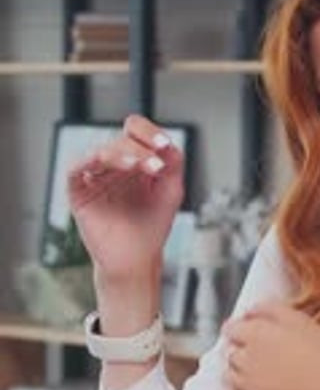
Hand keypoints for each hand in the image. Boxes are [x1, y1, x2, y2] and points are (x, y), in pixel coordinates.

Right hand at [68, 114, 183, 283]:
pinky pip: (76, 167)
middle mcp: (113, 166)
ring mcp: (95, 177)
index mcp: (134, 160)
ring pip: (102, 152)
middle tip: (157, 166)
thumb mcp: (171, 189)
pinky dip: (91, 160)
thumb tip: (165, 140)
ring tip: (140, 166)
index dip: (148, 133)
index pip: (135, 131)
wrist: (137, 258)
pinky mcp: (78, 191)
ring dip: (122, 154)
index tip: (164, 145)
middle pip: (121, 141)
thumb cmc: (152, 226)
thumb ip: (173, 161)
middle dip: (140, 150)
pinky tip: (110, 162)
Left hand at [224, 301, 319, 389]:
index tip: (252, 329)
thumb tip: (250, 310)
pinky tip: (251, 389)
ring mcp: (248, 386)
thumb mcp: (299, 318)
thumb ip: (268, 309)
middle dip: (242, 348)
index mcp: (254, 335)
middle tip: (265, 349)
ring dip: (239, 370)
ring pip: (230, 374)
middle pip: (230, 351)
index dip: (242, 327)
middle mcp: (245, 360)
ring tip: (263, 369)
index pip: (230, 327)